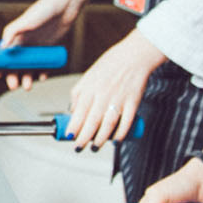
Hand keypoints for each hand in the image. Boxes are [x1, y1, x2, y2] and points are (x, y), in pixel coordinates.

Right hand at [0, 0, 76, 89]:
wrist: (65, 7)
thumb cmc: (44, 9)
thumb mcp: (25, 21)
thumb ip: (11, 32)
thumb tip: (2, 46)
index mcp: (16, 36)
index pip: (4, 54)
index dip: (0, 65)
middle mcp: (25, 43)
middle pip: (15, 64)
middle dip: (13, 76)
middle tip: (14, 85)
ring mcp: (36, 47)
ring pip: (29, 67)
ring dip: (26, 77)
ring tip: (28, 86)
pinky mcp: (48, 50)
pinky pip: (43, 65)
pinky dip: (41, 72)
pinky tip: (42, 77)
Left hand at [61, 29, 163, 148]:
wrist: (134, 55)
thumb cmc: (110, 65)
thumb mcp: (88, 76)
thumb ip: (79, 93)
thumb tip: (72, 111)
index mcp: (91, 88)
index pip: (79, 111)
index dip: (73, 126)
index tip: (69, 136)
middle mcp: (103, 94)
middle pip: (92, 121)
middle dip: (84, 137)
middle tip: (79, 147)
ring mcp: (119, 99)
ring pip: (108, 124)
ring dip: (101, 138)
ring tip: (95, 147)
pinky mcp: (133, 102)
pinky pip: (127, 121)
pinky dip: (121, 133)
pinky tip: (116, 140)